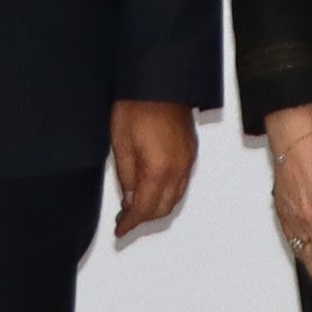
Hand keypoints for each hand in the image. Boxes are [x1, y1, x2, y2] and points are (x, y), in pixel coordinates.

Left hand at [106, 101, 196, 240]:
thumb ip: (127, 177)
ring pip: (175, 198)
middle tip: (125, 219)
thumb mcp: (121, 143)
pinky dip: (168, 193)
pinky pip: (182, 183)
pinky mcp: (191, 152)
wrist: (160, 81)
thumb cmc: (138, 105)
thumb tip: (130, 200)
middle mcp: (178, 169)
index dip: (131, 223)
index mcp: (158, 169)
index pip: (145, 209)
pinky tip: (154, 189)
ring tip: (137, 206)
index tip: (120, 230)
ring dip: (157, 207)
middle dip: (144, 218)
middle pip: (163, 209)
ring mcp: (188, 161)